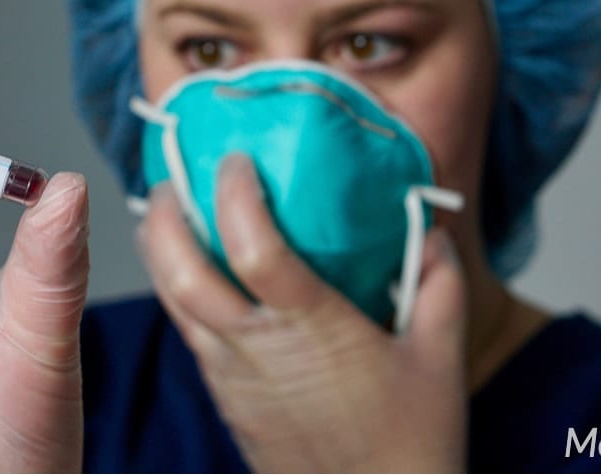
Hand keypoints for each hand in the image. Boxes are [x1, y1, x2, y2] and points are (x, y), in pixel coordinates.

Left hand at [137, 154, 467, 471]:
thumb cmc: (412, 440)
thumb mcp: (441, 354)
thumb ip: (440, 281)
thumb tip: (428, 228)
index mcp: (313, 329)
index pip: (255, 247)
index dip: (235, 194)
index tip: (237, 159)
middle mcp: (257, 349)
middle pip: (182, 273)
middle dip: (165, 215)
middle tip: (171, 176)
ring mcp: (231, 375)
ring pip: (171, 302)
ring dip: (159, 250)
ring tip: (166, 210)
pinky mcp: (222, 395)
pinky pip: (185, 330)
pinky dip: (176, 288)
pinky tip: (190, 268)